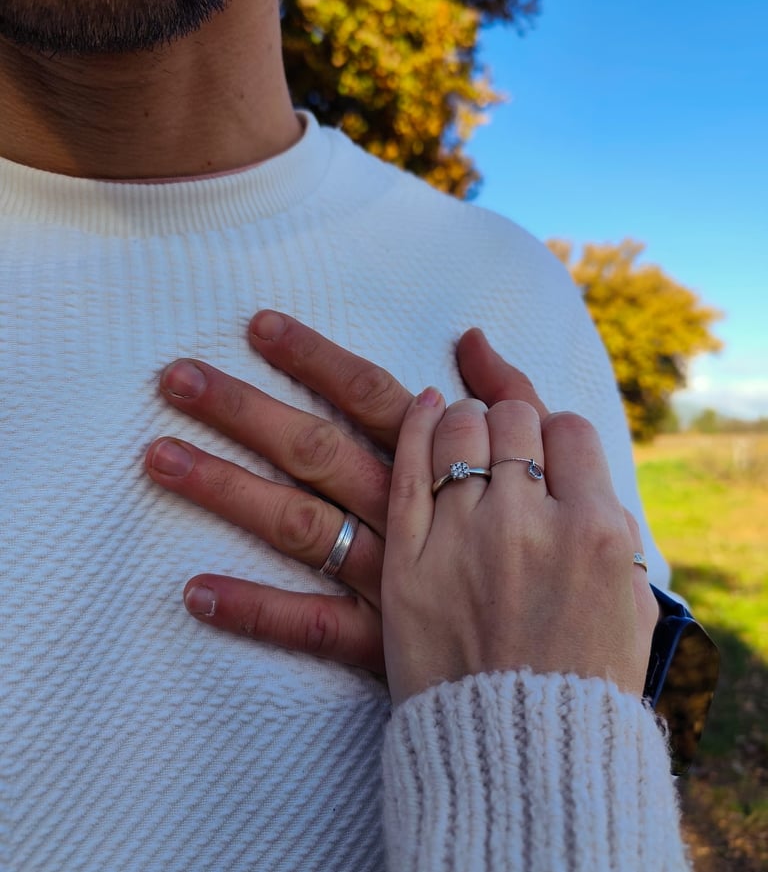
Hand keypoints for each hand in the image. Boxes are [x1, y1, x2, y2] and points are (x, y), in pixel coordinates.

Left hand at [145, 311, 549, 670]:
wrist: (567, 664)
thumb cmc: (556, 556)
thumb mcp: (550, 468)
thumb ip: (511, 398)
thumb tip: (471, 336)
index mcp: (444, 470)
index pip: (373, 397)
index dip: (317, 359)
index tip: (257, 326)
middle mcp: (408, 513)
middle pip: (317, 449)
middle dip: (245, 409)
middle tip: (176, 378)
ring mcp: (390, 578)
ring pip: (300, 524)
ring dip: (226, 489)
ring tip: (157, 457)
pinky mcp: (382, 642)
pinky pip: (312, 627)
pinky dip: (254, 611)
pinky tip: (193, 592)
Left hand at [383, 393, 657, 703]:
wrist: (518, 756)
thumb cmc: (582, 678)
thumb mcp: (630, 600)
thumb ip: (610, 525)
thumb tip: (579, 467)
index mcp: (593, 532)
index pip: (570, 429)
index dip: (557, 435)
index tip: (545, 453)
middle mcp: (527, 526)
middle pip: (511, 419)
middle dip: (509, 422)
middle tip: (502, 447)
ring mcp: (461, 541)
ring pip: (456, 431)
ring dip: (462, 421)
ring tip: (461, 435)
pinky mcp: (406, 565)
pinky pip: (404, 471)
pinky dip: (413, 429)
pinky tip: (423, 409)